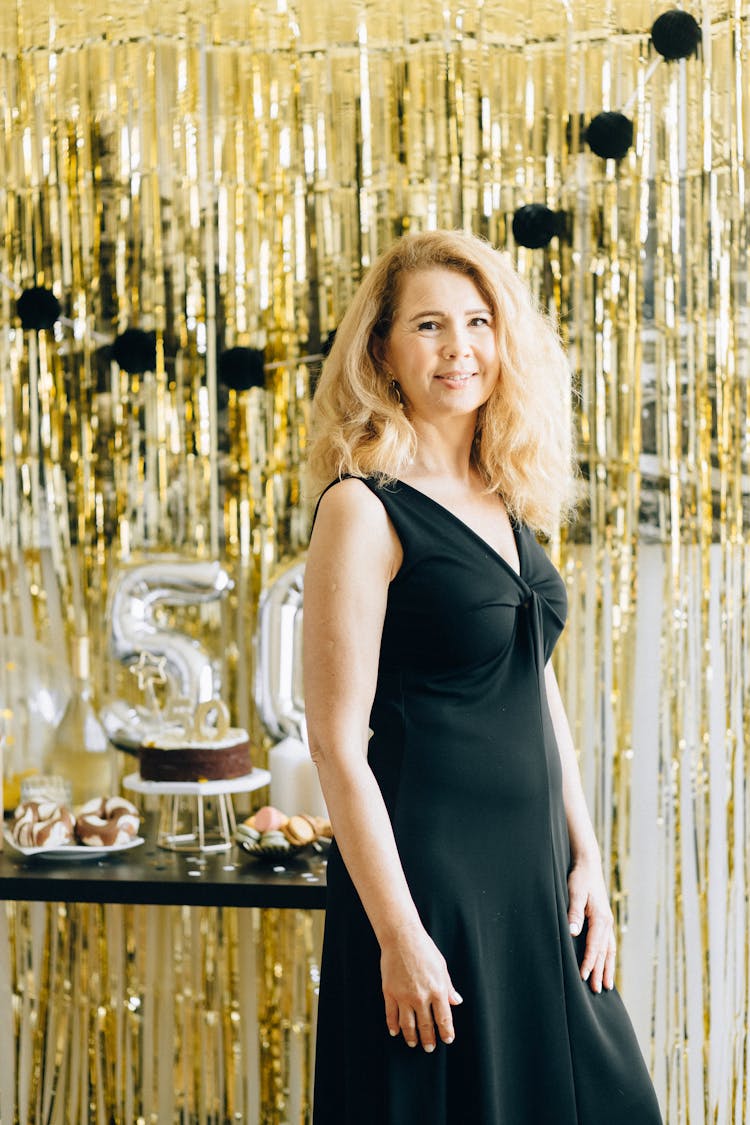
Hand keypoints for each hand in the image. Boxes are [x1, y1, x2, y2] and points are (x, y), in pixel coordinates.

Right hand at [380, 923, 462, 1051]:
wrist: (401, 938)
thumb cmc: (424, 949)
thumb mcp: (441, 967)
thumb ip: (448, 987)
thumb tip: (456, 1002)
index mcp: (437, 990)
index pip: (443, 1019)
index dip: (446, 1032)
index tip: (447, 1039)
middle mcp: (421, 997)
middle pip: (426, 1025)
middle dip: (428, 1039)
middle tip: (429, 1048)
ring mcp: (404, 996)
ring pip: (408, 1024)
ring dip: (411, 1037)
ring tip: (413, 1043)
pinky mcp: (390, 992)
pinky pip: (391, 1015)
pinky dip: (393, 1026)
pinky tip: (395, 1032)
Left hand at [567, 859, 615, 993]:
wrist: (588, 865)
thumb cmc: (579, 879)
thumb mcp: (574, 893)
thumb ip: (574, 913)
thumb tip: (573, 932)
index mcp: (601, 919)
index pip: (594, 947)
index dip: (588, 963)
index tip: (583, 978)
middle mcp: (607, 923)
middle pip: (604, 953)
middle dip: (600, 972)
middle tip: (597, 991)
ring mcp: (608, 922)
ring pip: (609, 950)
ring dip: (607, 967)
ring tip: (607, 985)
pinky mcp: (605, 920)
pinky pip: (609, 943)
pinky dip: (608, 956)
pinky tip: (606, 963)